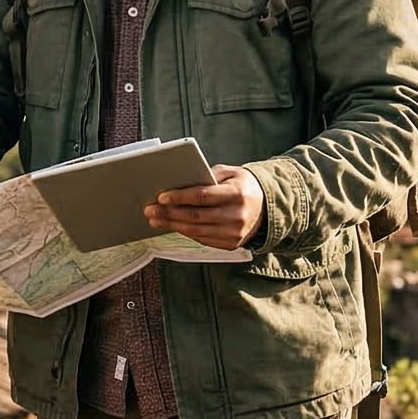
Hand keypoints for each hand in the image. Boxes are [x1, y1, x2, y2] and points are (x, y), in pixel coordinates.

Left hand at [145, 163, 264, 249]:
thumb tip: (180, 183)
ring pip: (196, 231)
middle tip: (150, 210)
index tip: (161, 197)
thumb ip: (208, 176)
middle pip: (195, 216)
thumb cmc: (243, 186)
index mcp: (237, 194)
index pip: (202, 196)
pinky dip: (185, 233)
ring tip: (156, 219)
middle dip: (169, 213)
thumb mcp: (231, 173)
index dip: (180, 197)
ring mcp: (235, 233)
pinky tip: (173, 226)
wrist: (267, 208)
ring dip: (172, 225)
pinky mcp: (231, 244)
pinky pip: (202, 240)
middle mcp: (237, 216)